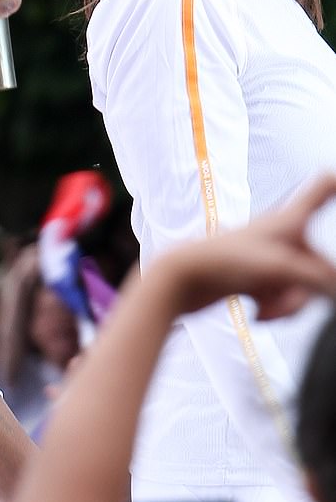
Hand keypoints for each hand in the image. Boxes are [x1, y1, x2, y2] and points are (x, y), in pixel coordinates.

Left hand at [162, 171, 335, 318]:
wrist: (181, 280)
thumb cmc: (221, 260)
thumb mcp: (280, 269)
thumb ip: (317, 280)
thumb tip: (335, 291)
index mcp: (290, 220)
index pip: (323, 189)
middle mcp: (284, 236)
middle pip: (321, 265)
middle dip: (308, 290)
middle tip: (286, 297)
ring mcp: (272, 259)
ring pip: (303, 287)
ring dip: (290, 305)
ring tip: (266, 308)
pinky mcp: (259, 280)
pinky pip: (284, 299)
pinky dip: (275, 309)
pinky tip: (257, 311)